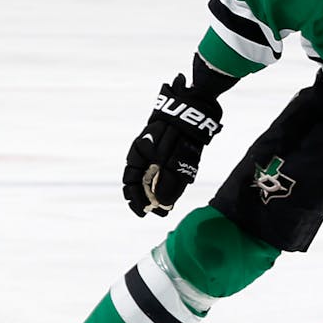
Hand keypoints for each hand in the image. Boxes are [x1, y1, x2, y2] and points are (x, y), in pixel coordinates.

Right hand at [122, 75, 222, 216]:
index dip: (135, 200)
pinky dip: (165, 185)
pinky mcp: (168, 154)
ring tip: (165, 207)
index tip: (144, 212)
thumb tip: (163, 204)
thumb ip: (169, 182)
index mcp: (137, 155)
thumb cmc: (180, 133)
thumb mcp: (174, 159)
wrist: (192, 110)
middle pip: (139, 183)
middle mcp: (143, 156)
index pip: (130, 183)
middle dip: (146, 200)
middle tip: (158, 213)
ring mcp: (155, 155)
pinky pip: (162, 173)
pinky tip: (172, 194)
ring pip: (151, 179)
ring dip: (156, 194)